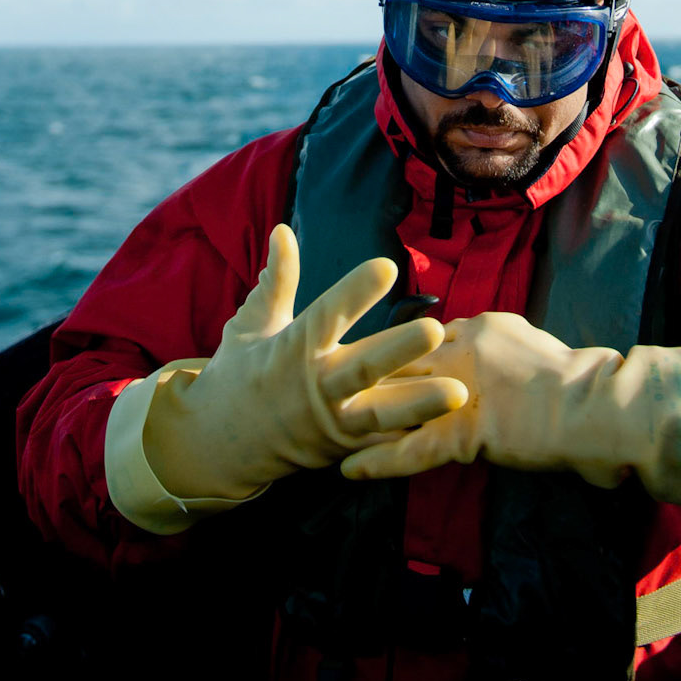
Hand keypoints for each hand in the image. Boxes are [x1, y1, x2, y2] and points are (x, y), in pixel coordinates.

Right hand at [141, 224, 468, 501]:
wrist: (220, 445)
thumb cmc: (240, 373)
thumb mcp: (251, 323)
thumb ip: (276, 280)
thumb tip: (283, 230)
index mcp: (291, 349)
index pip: (327, 315)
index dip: (356, 292)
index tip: (386, 267)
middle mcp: (314, 386)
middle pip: (362, 368)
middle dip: (398, 351)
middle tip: (434, 330)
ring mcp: (330, 423)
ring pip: (380, 415)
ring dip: (420, 404)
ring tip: (460, 392)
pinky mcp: (343, 450)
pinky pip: (382, 446)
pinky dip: (412, 439)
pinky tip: (451, 428)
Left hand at [340, 311, 619, 477]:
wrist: (599, 405)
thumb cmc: (582, 384)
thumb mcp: (534, 348)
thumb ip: (505, 351)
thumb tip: (499, 358)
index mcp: (481, 327)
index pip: (427, 337)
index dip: (399, 353)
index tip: (372, 361)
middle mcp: (463, 348)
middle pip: (401, 361)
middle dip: (366, 378)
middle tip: (328, 391)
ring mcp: (461, 388)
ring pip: (398, 403)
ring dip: (360, 419)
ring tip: (324, 432)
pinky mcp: (466, 429)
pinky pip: (413, 448)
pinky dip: (379, 461)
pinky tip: (349, 471)